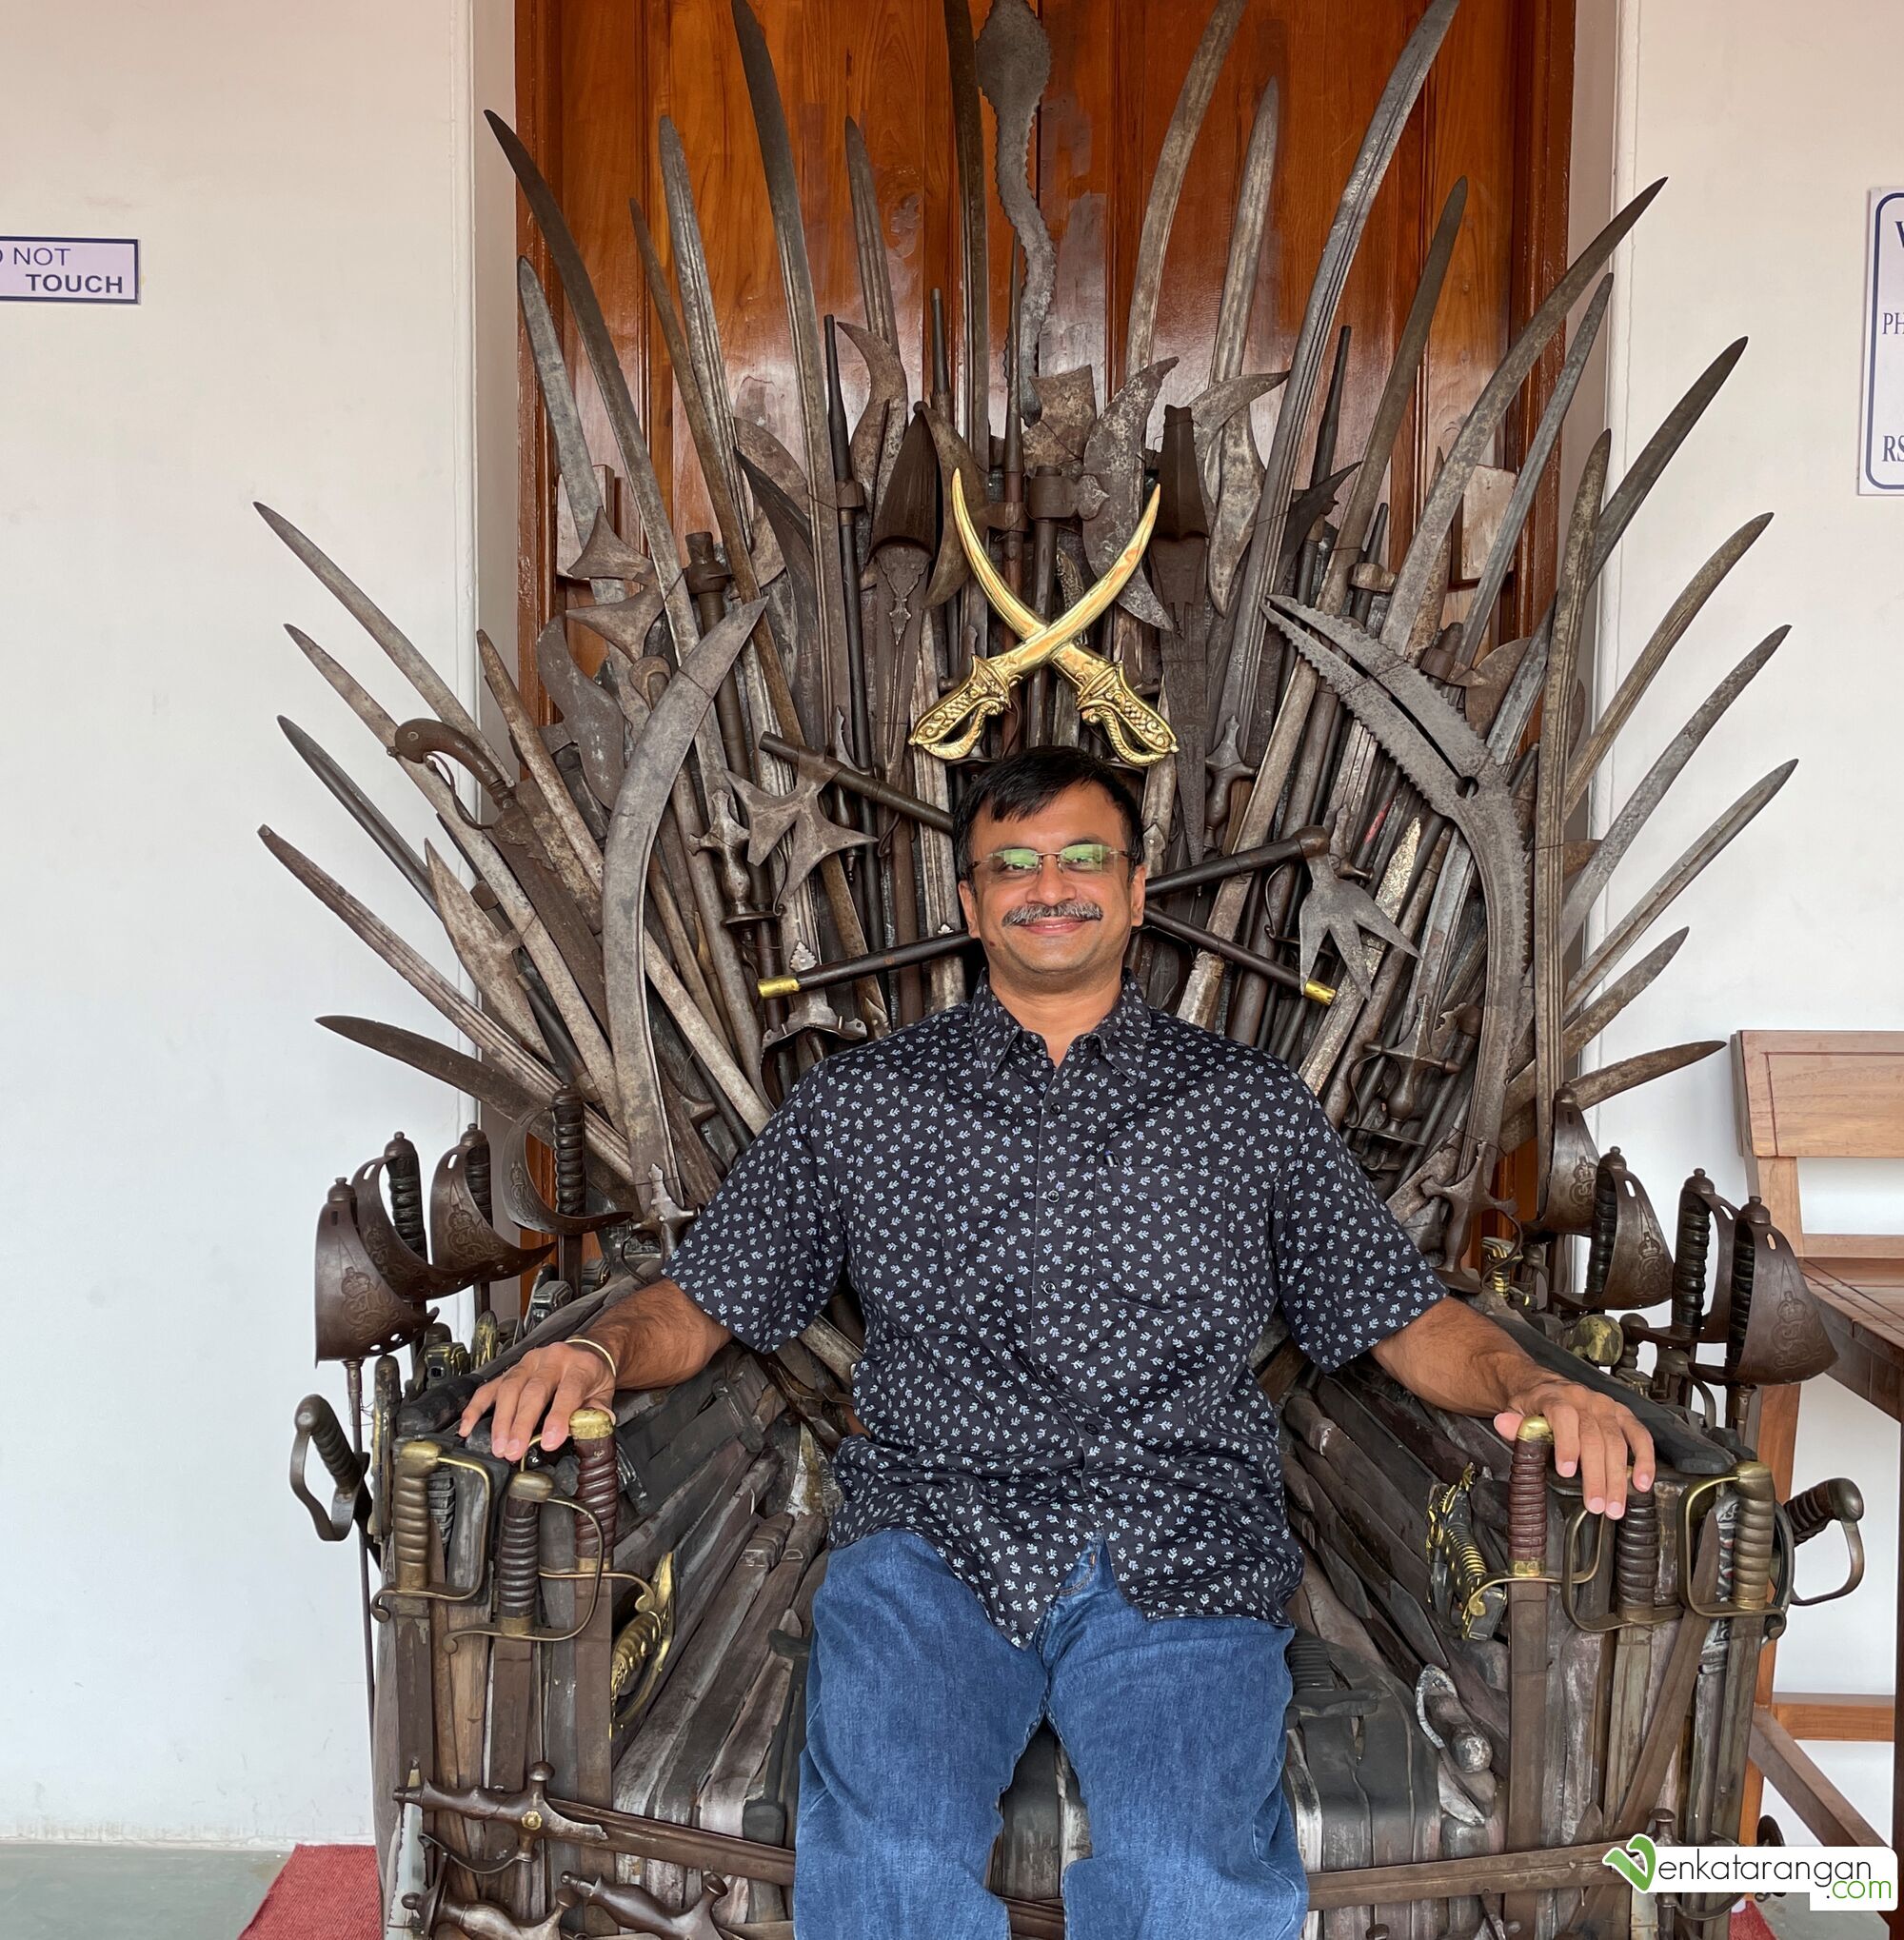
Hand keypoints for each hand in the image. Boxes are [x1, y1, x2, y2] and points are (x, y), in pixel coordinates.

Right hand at [458, 1343, 614, 1459]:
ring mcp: (529, 1363)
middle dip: (521, 1424)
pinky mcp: (512, 1370)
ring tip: (498, 1446)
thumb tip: (592, 1430)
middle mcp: (552, 1360)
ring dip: (501, 1420)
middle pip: (533, 1391)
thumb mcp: (604, 1392)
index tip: (551, 1441)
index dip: (558, 1417)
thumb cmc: (592, 1375)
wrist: (587, 1351)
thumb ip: (598, 1412)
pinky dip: (476, 1407)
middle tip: (514, 1450)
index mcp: (579, 1365)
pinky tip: (468, 1425)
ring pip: (509, 1388)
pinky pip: (490, 1387)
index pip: (567, 1391)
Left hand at [1496, 1379, 1654, 1519]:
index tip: (1566, 1472)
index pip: (1564, 1417)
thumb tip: (1504, 1424)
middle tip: (1596, 1505)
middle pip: (1595, 1438)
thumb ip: (1513, 1424)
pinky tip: (1642, 1482)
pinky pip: (1639, 1435)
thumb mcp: (1515, 1411)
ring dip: (1619, 1478)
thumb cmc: (1533, 1403)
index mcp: (1556, 1397)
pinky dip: (1645, 1459)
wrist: (1546, 1386)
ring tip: (1615, 1505)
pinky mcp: (1622, 1415)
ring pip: (1617, 1442)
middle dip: (1597, 1476)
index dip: (1567, 1444)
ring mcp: (1606, 1407)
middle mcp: (1584, 1400)